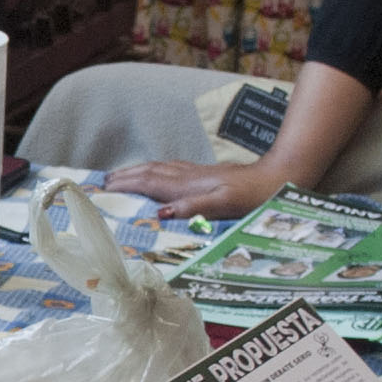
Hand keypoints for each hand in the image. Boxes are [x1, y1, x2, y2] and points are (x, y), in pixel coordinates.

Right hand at [105, 155, 287, 220]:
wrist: (278, 178)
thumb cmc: (253, 196)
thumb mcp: (224, 205)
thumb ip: (193, 207)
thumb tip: (162, 213)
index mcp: (188, 186)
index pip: (149, 183)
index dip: (126, 184)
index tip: (103, 187)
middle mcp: (189, 177)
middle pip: (150, 171)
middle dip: (125, 175)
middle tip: (103, 181)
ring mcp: (198, 174)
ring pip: (159, 168)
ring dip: (137, 171)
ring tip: (121, 176)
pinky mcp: (207, 174)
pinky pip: (171, 169)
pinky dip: (155, 170)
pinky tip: (157, 173)